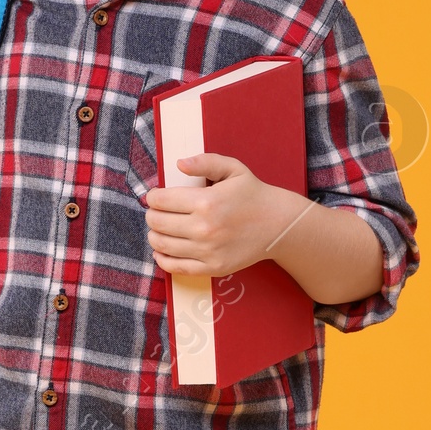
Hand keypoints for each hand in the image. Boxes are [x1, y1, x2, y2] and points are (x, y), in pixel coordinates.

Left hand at [143, 153, 310, 276]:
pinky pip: (176, 267)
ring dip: (154, 235)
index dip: (153, 197)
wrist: (278, 224)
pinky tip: (162, 251)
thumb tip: (179, 164)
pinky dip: (162, 259)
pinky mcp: (212, 267)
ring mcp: (207, 251)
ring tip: (160, 229)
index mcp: (206, 202)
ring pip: (162, 245)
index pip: (160, 201)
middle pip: (157, 223)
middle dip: (152, 215)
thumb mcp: (233, 169)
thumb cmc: (253, 194)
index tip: (156, 196)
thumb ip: (205, 162)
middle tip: (156, 212)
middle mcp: (204, 228)